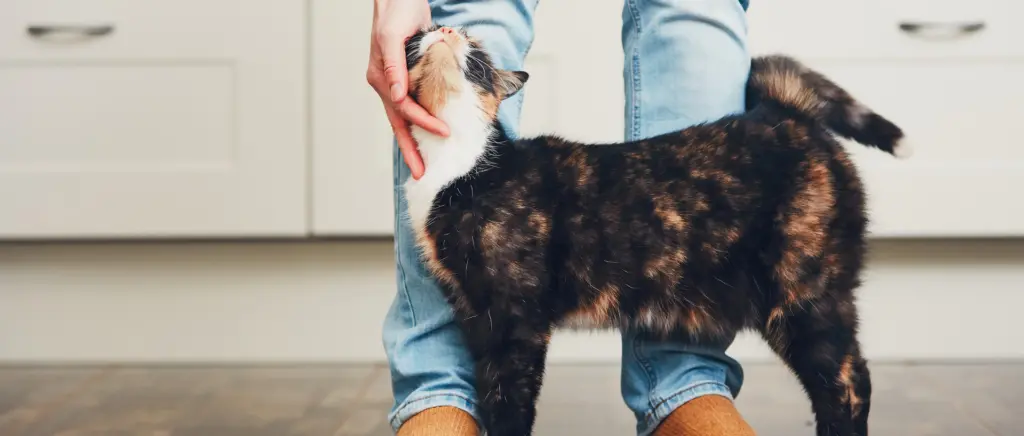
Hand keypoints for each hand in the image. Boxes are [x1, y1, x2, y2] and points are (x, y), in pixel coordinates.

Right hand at [367, 0, 448, 179]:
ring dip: (413, 141)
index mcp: (380, 76)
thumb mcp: (394, 35)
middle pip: (399, 123)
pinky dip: (418, 123)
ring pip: (404, 119)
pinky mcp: (405, 78)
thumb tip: (397, 95)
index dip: (423, 122)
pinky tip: (425, 136)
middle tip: (421, 174)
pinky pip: (411, 107)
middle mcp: (385, 83)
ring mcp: (393, 82)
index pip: (403, 108)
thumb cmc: (396, 11)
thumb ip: (394, 65)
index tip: (444, 132)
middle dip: (410, 150)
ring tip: (421, 165)